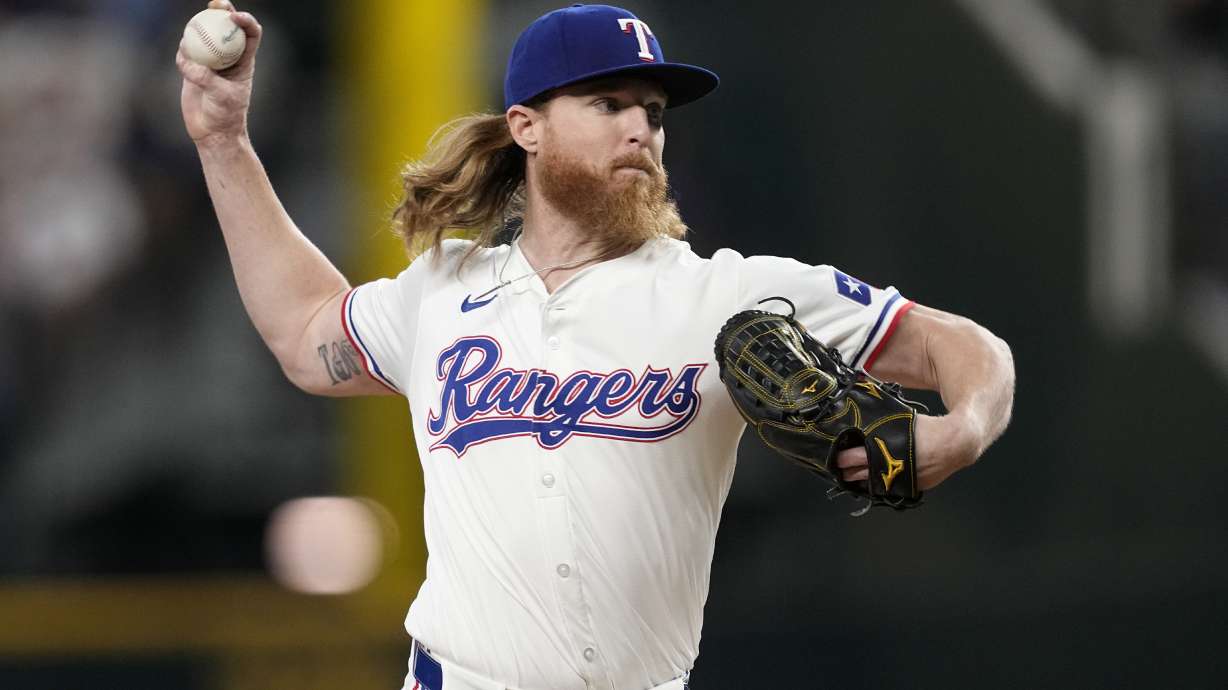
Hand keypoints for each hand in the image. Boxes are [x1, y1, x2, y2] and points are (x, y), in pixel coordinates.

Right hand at [176, 1, 262, 144]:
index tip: (234, 17)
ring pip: (204, 36)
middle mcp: (228, 57)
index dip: (246, 21)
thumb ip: (205, 77)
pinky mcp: (192, 68)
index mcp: (244, 61)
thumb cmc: (225, 115)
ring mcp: (209, 61)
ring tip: (193, 28)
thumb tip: (188, 61)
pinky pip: (186, 52)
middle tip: (214, 4)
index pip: (251, 34)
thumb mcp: (221, 96)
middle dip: (222, 10)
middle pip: (227, 27)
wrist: (212, 132)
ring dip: (199, 27)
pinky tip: (183, 52)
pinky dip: (184, 50)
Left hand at [836, 412, 979, 490]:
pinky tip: (875, 480)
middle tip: (840, 467)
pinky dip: (883, 483)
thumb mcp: (901, 417)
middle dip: (850, 471)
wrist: (959, 443)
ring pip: (876, 484)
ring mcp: (905, 480)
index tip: (837, 456)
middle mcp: (895, 469)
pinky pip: (892, 487)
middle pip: (862, 474)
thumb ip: (881, 416)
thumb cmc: (929, 428)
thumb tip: (864, 399)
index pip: (855, 458)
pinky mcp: (914, 487)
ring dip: (865, 479)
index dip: (844, 458)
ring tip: (852, 476)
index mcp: (888, 450)